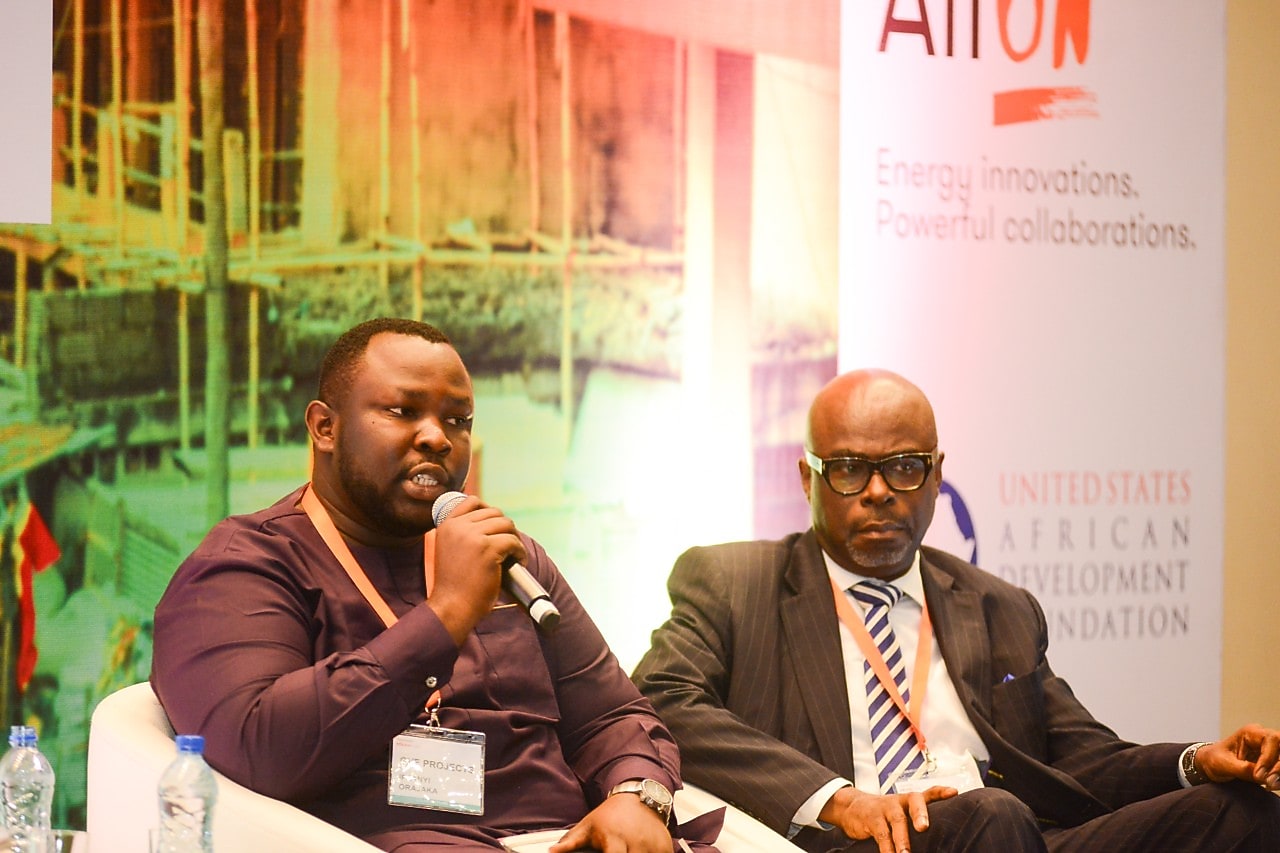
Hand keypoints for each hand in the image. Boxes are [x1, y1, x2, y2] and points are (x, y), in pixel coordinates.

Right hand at [429, 495, 526, 644]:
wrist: (451, 607)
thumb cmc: (455, 585)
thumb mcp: (450, 550)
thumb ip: (463, 534)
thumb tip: (494, 521)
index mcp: (447, 525)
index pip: (472, 501)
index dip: (489, 510)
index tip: (497, 526)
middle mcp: (458, 527)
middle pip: (494, 512)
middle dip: (505, 528)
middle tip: (509, 546)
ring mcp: (473, 536)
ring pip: (506, 524)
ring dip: (514, 539)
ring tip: (515, 554)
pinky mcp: (488, 549)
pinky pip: (513, 541)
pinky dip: (520, 551)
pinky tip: (519, 561)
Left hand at [549, 792, 671, 852]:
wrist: (639, 797)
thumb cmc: (609, 815)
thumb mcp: (587, 826)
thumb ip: (570, 842)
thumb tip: (550, 851)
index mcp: (614, 839)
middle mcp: (635, 843)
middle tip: (619, 852)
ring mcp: (653, 846)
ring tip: (628, 850)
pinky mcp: (666, 848)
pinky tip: (642, 851)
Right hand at [819, 784, 957, 852]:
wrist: (852, 807)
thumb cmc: (883, 813)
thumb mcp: (900, 812)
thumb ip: (917, 821)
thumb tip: (939, 840)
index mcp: (909, 800)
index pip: (928, 793)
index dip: (940, 792)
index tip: (953, 792)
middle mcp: (899, 801)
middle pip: (913, 802)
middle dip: (920, 813)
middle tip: (924, 827)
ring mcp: (885, 809)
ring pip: (897, 821)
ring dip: (902, 839)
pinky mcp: (872, 819)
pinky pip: (881, 835)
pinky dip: (887, 849)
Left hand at [1196, 724, 1279, 789]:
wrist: (1212, 765)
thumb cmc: (1215, 760)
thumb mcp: (1223, 764)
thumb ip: (1243, 769)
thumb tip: (1263, 777)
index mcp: (1250, 733)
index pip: (1271, 739)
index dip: (1269, 758)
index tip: (1258, 775)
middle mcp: (1264, 739)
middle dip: (1279, 766)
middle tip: (1269, 783)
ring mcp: (1270, 750)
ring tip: (1269, 786)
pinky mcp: (1273, 762)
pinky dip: (1279, 778)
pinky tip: (1271, 785)